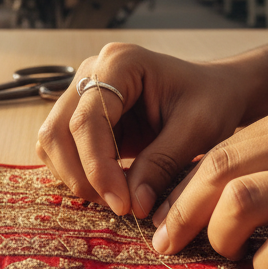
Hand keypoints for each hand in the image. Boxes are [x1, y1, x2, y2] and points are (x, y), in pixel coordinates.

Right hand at [36, 42, 255, 218]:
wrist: (215, 91)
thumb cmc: (211, 101)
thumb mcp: (198, 130)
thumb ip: (162, 164)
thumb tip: (132, 204)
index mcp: (120, 62)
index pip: (88, 120)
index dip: (98, 167)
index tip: (122, 204)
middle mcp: (91, 71)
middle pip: (57, 130)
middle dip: (82, 176)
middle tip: (118, 206)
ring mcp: (82, 92)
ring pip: (52, 142)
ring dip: (76, 177)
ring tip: (116, 197)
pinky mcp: (83, 114)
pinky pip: (61, 149)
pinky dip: (78, 173)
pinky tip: (110, 186)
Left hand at [151, 88, 267, 268]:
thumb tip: (215, 183)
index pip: (224, 145)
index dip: (184, 183)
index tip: (164, 213)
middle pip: (220, 169)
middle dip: (180, 210)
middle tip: (164, 242)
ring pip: (244, 202)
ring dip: (217, 238)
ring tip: (222, 256)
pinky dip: (265, 267)